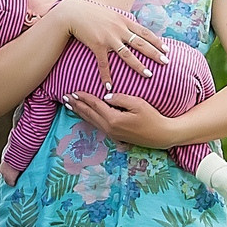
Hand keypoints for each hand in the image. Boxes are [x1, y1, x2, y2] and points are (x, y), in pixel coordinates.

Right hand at [58, 0, 167, 81]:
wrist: (74, 12)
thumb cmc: (91, 12)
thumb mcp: (111, 13)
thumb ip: (122, 21)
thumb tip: (131, 26)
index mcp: (124, 21)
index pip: (145, 32)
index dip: (157, 41)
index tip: (167, 49)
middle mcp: (119, 29)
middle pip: (141, 43)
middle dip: (155, 53)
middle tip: (166, 62)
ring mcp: (109, 38)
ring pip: (127, 54)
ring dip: (139, 66)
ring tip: (149, 75)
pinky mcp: (97, 45)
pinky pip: (104, 63)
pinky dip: (107, 76)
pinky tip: (109, 86)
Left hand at [64, 89, 182, 148]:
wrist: (161, 135)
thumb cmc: (152, 117)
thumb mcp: (138, 103)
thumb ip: (120, 98)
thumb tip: (106, 96)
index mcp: (113, 119)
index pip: (95, 105)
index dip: (84, 97)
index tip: (74, 91)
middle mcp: (109, 128)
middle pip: (89, 114)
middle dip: (76, 105)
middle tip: (65, 97)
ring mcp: (112, 133)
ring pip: (91, 121)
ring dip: (80, 112)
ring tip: (70, 105)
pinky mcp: (115, 136)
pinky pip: (97, 125)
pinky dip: (88, 119)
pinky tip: (85, 115)